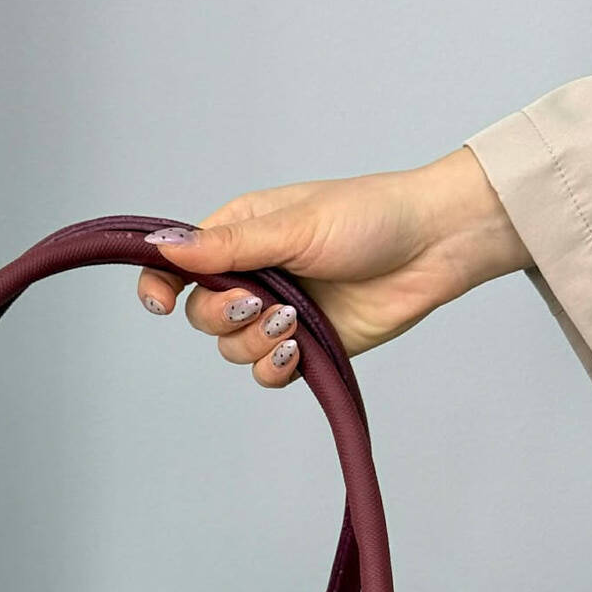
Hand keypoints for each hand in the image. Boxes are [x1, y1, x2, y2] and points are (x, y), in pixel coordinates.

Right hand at [137, 147, 530, 385]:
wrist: (431, 248)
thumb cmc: (371, 218)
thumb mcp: (293, 225)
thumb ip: (228, 245)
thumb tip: (166, 246)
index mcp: (241, 233)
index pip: (180, 263)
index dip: (160, 284)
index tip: (159, 301)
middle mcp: (253, 274)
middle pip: (202, 315)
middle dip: (223, 317)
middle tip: (259, 305)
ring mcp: (278, 313)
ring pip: (232, 349)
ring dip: (256, 343)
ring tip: (294, 324)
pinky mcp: (305, 347)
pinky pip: (266, 373)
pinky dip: (274, 369)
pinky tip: (298, 352)